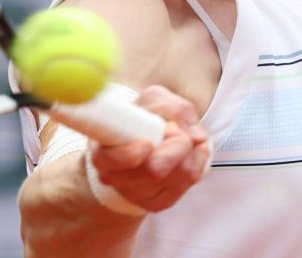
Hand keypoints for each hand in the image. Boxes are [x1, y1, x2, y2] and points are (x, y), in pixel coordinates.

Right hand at [89, 85, 210, 211]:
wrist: (140, 138)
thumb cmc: (143, 118)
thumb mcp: (155, 100)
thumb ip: (176, 109)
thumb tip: (196, 136)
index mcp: (103, 154)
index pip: (116, 162)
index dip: (132, 154)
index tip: (146, 143)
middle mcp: (116, 179)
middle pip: (157, 170)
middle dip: (178, 144)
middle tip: (175, 129)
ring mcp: (138, 195)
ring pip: (181, 175)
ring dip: (192, 151)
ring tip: (182, 137)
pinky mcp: (159, 203)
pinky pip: (189, 183)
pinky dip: (197, 162)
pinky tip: (187, 152)